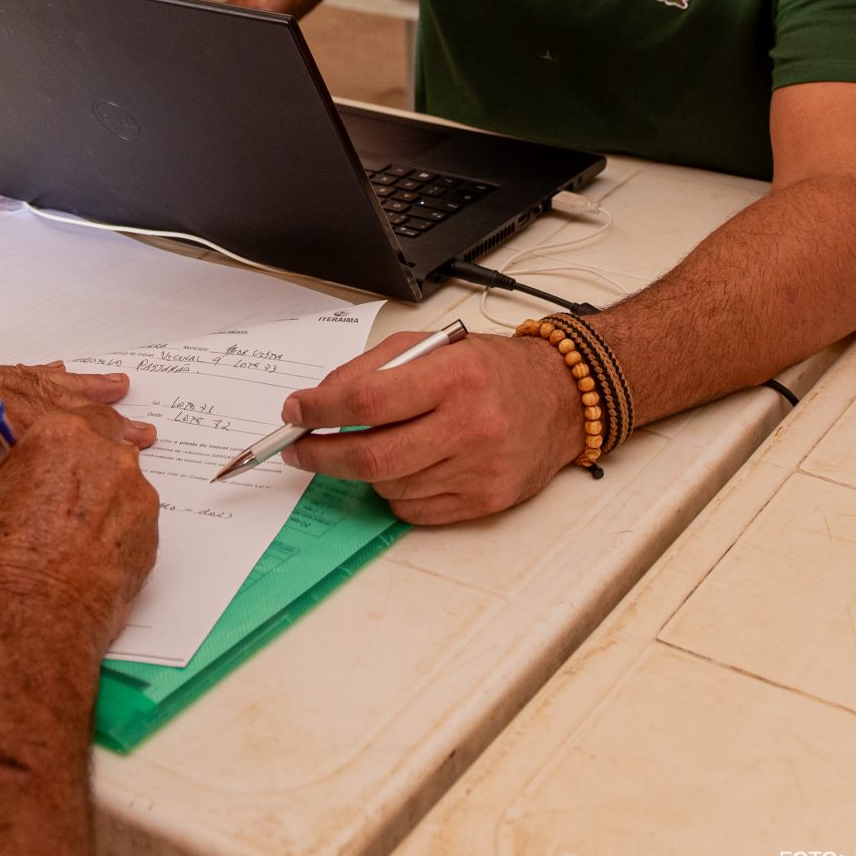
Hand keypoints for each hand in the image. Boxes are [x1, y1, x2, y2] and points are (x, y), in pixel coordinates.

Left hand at [0, 349, 156, 577]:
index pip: (23, 411)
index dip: (73, 428)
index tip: (115, 435)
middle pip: (36, 390)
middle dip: (88, 407)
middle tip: (137, 418)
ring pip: (21, 377)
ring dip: (68, 387)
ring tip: (114, 386)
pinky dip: (34, 380)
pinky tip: (47, 377)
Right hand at [0, 406, 159, 648]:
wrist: (30, 627)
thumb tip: (0, 481)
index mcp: (59, 436)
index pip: (67, 416)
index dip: (52, 439)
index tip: (42, 455)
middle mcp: (107, 459)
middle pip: (102, 442)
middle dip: (82, 460)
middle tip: (56, 492)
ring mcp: (136, 499)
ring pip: (120, 483)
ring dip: (99, 497)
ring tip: (66, 535)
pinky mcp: (152, 538)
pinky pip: (132, 521)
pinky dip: (114, 531)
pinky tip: (85, 556)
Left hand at [278, 329, 581, 523]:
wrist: (560, 399)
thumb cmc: (491, 370)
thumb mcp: (432, 345)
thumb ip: (372, 368)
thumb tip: (317, 400)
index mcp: (454, 375)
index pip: (368, 399)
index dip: (321, 410)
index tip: (295, 413)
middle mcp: (470, 424)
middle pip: (372, 455)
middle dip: (322, 455)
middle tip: (298, 449)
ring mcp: (479, 468)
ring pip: (389, 486)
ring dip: (363, 471)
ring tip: (371, 448)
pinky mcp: (485, 501)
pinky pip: (414, 510)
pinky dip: (394, 492)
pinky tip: (405, 468)